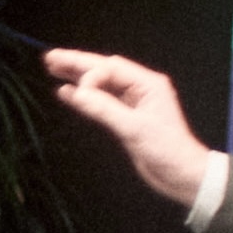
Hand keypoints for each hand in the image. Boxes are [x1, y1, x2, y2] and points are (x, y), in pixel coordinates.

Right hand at [41, 47, 220, 207]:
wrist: (181, 174)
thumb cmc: (166, 150)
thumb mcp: (134, 129)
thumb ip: (104, 109)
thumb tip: (76, 93)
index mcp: (148, 84)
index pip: (112, 68)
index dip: (90, 74)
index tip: (76, 91)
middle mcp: (141, 88)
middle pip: (104, 70)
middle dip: (78, 64)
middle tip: (51, 58)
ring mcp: (133, 102)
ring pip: (101, 84)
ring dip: (79, 77)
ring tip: (54, 69)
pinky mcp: (126, 117)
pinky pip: (102, 100)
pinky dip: (84, 96)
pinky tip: (67, 92)